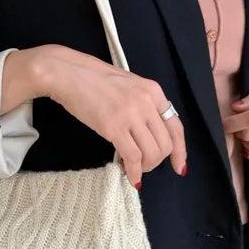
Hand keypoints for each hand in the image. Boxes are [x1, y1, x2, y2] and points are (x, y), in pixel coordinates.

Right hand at [3, 45, 186, 188]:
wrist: (67, 73)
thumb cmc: (93, 79)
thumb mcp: (128, 86)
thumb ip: (142, 105)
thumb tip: (148, 133)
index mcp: (153, 91)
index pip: (176, 126)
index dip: (180, 151)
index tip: (179, 167)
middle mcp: (147, 102)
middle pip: (165, 144)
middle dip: (157, 162)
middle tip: (143, 166)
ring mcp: (131, 114)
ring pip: (151, 153)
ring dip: (145, 167)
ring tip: (133, 168)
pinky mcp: (114, 126)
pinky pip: (133, 156)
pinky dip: (134, 171)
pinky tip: (129, 175)